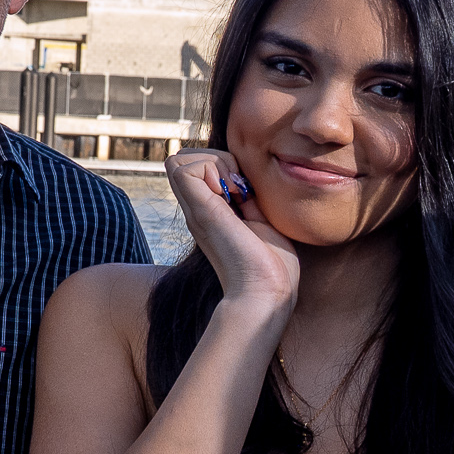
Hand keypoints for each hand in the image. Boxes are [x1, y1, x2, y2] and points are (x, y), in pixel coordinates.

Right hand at [165, 147, 300, 311]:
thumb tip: (247, 181)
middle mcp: (198, 210)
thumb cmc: (273, 268)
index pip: (198, 168)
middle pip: (184, 160)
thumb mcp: (263, 224)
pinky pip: (185, 168)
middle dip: (216, 159)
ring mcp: (196, 210)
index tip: (247, 189)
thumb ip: (251, 202)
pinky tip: (236, 193)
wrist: (265, 294)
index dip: (222, 165)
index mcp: (211, 213)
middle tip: (242, 187)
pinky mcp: (201, 211)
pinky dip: (212, 168)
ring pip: (181, 159)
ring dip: (215, 162)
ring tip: (240, 191)